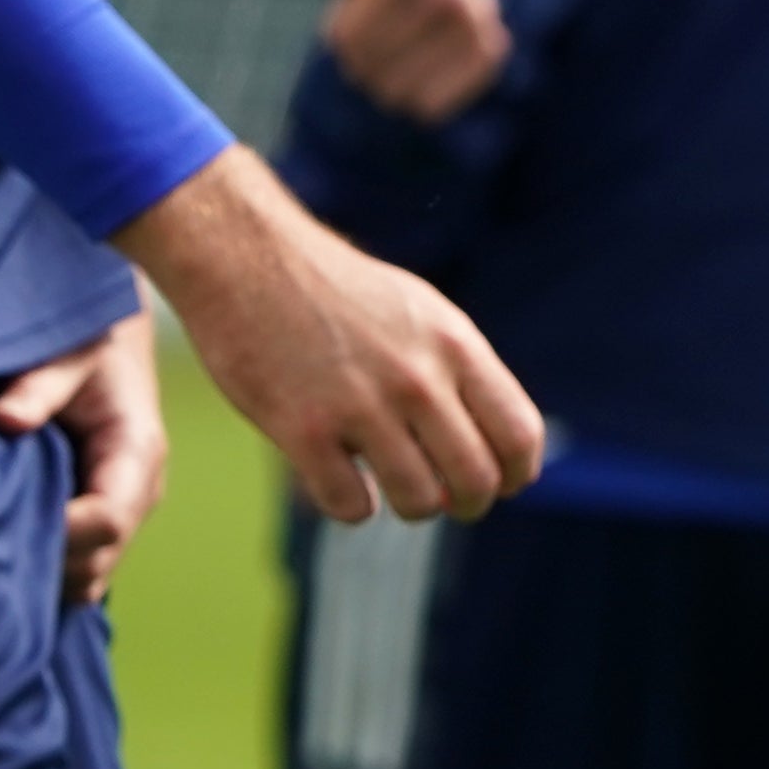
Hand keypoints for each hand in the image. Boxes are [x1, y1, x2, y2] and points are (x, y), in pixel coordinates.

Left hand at [0, 307, 166, 606]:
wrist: (106, 339)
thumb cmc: (85, 340)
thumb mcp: (66, 353)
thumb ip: (38, 386)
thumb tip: (4, 420)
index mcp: (136, 452)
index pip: (108, 520)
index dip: (57, 534)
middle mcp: (138, 491)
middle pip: (96, 561)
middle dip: (41, 562)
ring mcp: (121, 511)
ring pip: (87, 577)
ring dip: (40, 573)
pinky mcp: (98, 520)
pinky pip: (78, 568)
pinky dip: (43, 573)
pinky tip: (0, 554)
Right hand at [117, 147, 544, 523]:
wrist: (250, 261)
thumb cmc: (340, 292)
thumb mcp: (423, 313)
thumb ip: (462, 372)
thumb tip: (500, 446)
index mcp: (454, 345)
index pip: (518, 434)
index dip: (516, 473)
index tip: (504, 484)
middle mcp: (416, 377)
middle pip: (475, 478)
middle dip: (470, 504)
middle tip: (452, 504)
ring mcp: (360, 406)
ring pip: (418, 501)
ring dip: (413, 507)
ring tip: (397, 490)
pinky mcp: (303, 431)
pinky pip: (350, 505)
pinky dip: (353, 506)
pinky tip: (344, 482)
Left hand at [309, 0, 513, 121]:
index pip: (346, 37)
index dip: (337, 38)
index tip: (344, 27)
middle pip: (370, 66)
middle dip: (359, 65)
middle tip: (363, 56)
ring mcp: (476, 21)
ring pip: (400, 92)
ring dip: (385, 86)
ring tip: (387, 67)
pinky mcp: (491, 51)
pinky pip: (432, 106)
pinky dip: (417, 99)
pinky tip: (418, 76)